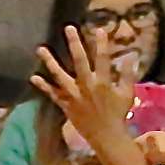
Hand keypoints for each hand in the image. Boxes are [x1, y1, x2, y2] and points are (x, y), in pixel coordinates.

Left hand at [31, 25, 135, 156]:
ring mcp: (74, 96)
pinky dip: (43, 87)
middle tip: (68, 28)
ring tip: (40, 49)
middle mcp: (86, 86)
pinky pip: (53, 95)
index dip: (102, 44)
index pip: (103, 59)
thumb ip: (128, 75)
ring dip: (50, 62)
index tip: (99, 29)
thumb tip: (131, 56)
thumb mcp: (127, 94)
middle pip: (79, 61)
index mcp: (103, 83)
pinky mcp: (66, 105)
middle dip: (74, 44)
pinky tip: (33, 78)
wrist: (106, 137)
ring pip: (60, 76)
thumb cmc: (118, 115)